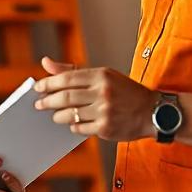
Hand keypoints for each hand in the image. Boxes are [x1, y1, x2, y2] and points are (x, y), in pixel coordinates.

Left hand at [33, 56, 156, 142]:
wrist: (153, 112)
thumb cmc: (126, 92)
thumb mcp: (104, 75)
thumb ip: (74, 71)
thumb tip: (45, 63)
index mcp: (102, 75)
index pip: (67, 78)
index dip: (48, 83)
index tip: (38, 88)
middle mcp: (103, 92)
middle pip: (65, 97)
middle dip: (47, 101)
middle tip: (39, 104)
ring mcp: (105, 111)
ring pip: (70, 115)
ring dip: (57, 116)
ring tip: (54, 115)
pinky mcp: (106, 128)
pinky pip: (80, 129)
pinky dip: (73, 126)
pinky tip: (73, 124)